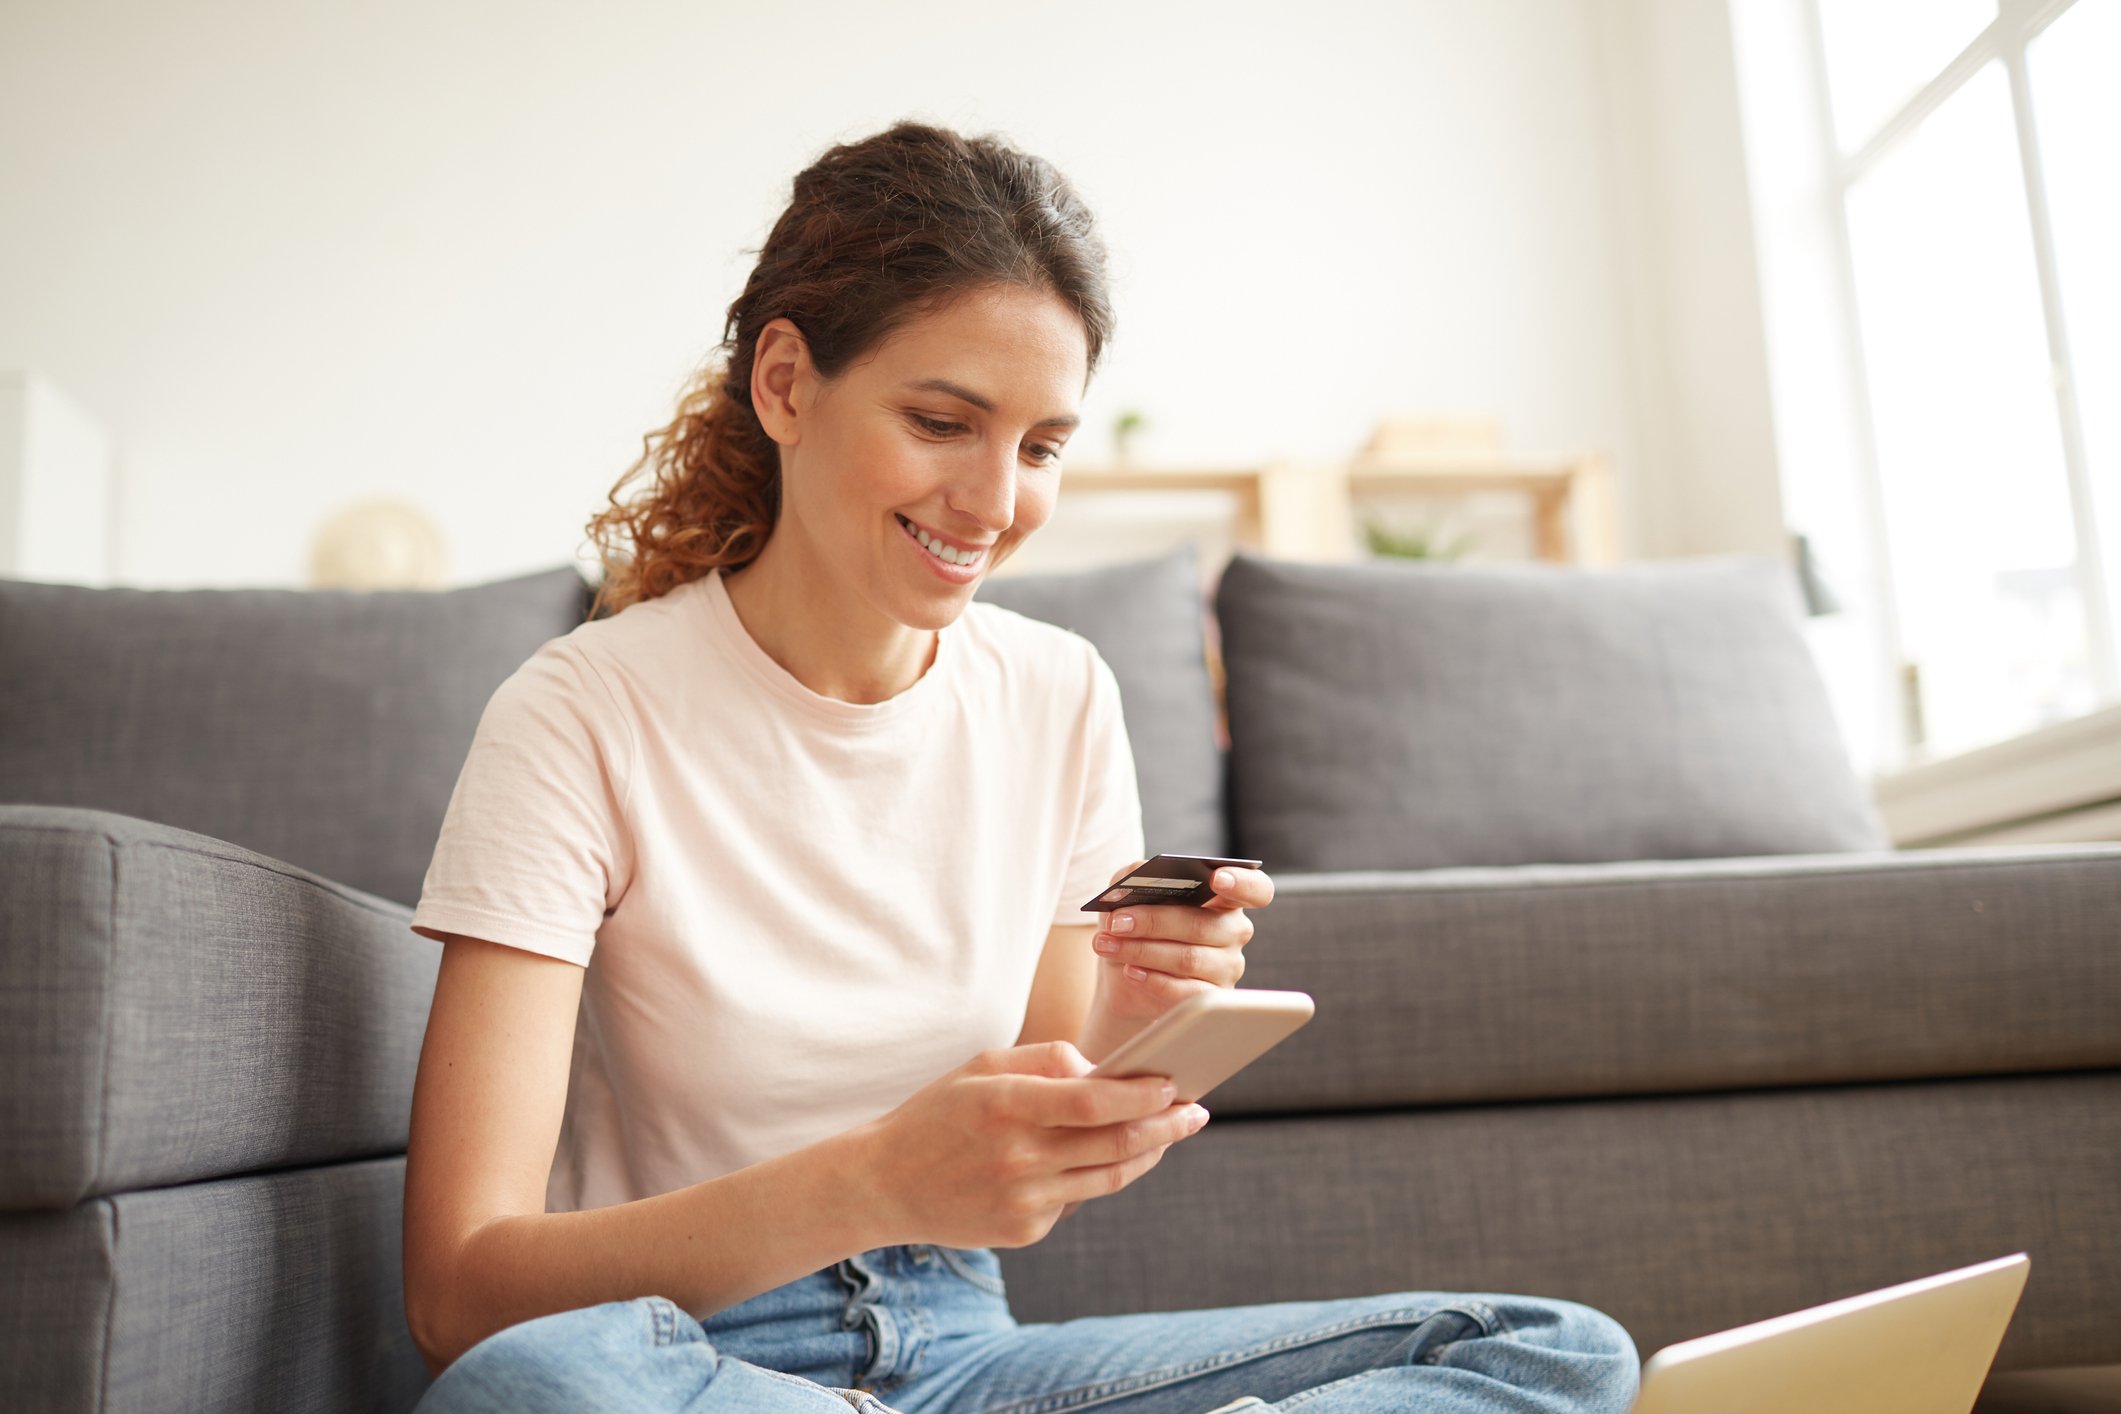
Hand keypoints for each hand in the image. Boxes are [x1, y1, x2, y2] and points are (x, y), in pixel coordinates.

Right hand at [855, 1040, 1209, 1248]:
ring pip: (1108, 1178)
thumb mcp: (982, 1067)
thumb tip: (1105, 1070)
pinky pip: (1077, 1200)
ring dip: (1147, 1154)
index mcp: (1005, 1105)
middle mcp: (1017, 1157)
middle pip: (1115, 1144)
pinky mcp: (1024, 1230)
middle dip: (1165, 1125)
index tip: (1173, 1083)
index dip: (1141, 1094)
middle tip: (1195, 1111)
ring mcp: (1022, 1200)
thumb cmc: (939, 1113)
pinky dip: (1096, 1175)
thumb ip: (1046, 1059)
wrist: (884, 1184)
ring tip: (1169, 1133)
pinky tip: (1103, 1158)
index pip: (1093, 1102)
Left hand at [1085, 858, 1275, 1029]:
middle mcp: (1234, 931)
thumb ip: (1135, 875)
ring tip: (1108, 945)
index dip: (1241, 882)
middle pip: (1203, 925)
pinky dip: (1153, 980)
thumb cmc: (1136, 925)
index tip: (1216, 879)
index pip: (1255, 889)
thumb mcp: (1129, 893)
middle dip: (1154, 922)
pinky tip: (1130, 972)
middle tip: (1118, 922)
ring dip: (1142, 951)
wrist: (1125, 975)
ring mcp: (1228, 967)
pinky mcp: (1212, 998)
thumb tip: (1137, 878)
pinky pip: (1187, 992)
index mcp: (1225, 898)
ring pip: (1189, 959)